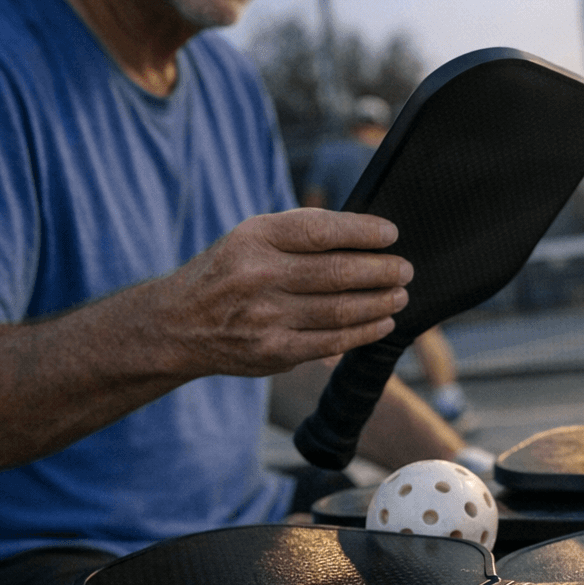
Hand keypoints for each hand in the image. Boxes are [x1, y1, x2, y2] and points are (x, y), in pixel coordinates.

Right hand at [148, 208, 411, 376]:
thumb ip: (301, 233)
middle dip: (382, 271)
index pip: (321, 231)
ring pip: (341, 311)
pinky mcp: (273, 352)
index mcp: (255, 238)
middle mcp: (259, 276)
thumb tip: (366, 235)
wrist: (178, 326)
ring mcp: (266, 318)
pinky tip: (382, 323)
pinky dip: (365, 333)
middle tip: (405, 269)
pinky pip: (332, 342)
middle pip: (337, 273)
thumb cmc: (229, 272)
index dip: (363, 232)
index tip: (391, 234)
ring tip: (400, 295)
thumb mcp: (251, 237)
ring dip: (380, 303)